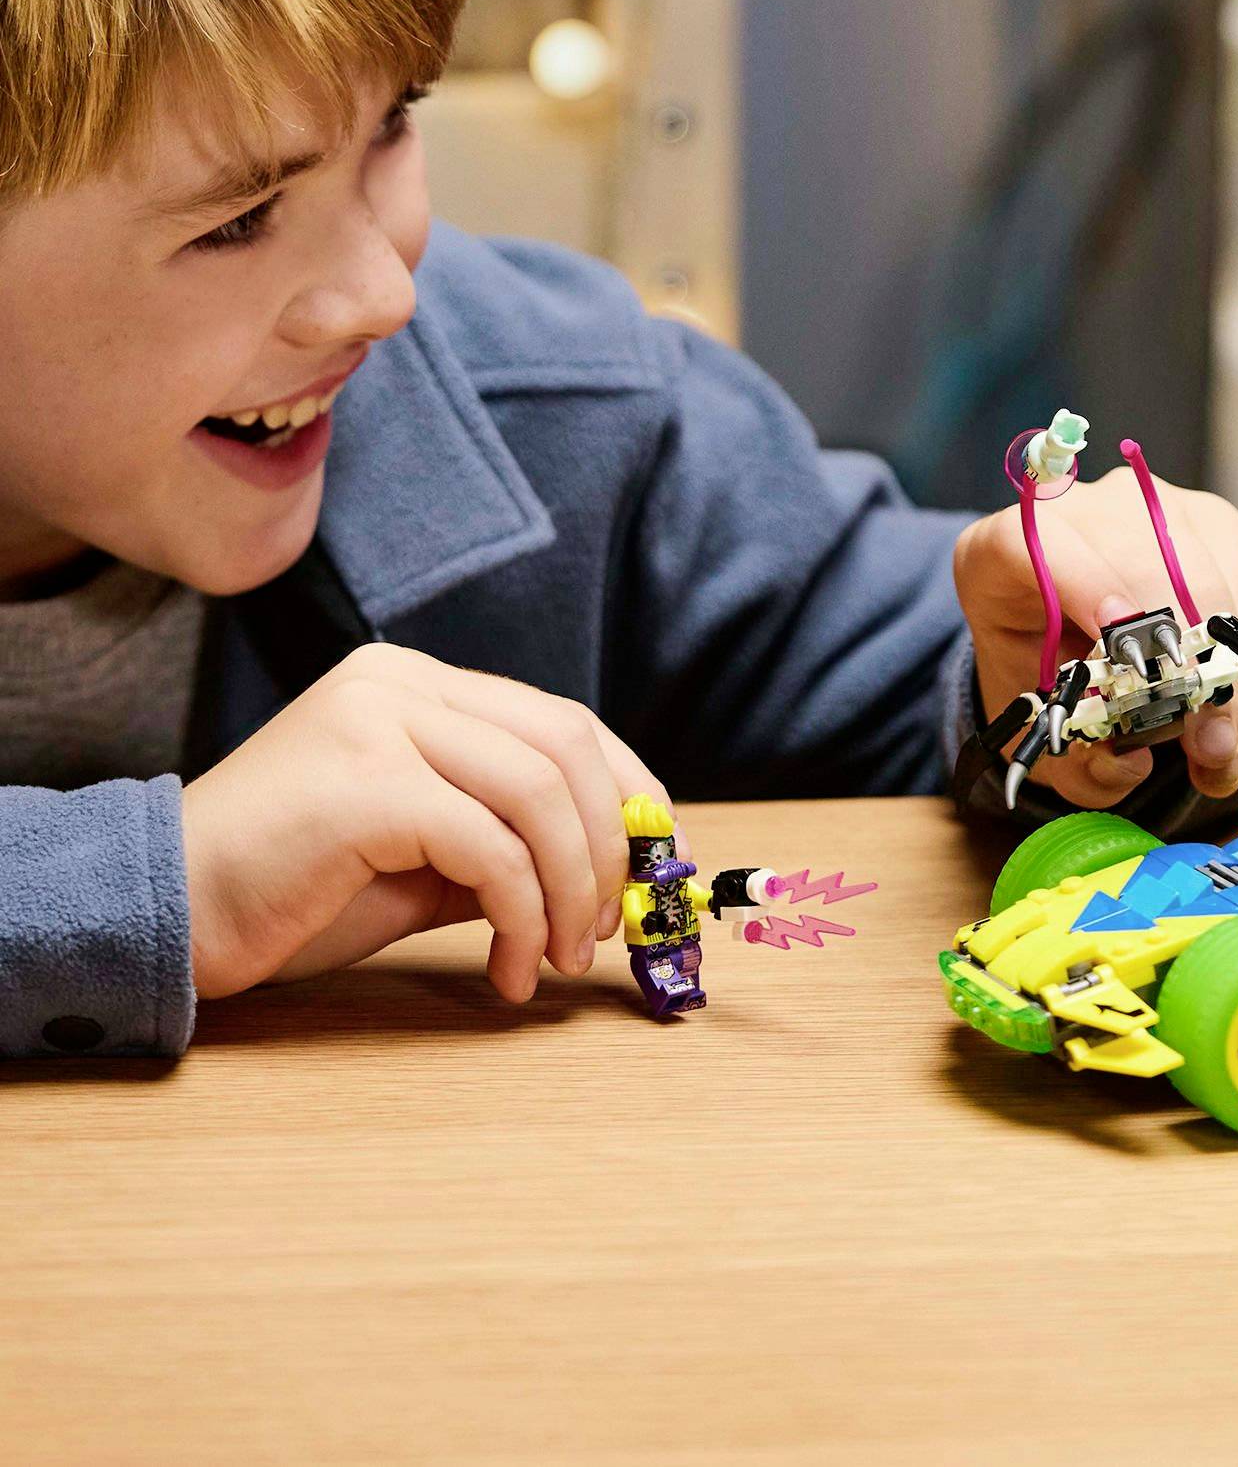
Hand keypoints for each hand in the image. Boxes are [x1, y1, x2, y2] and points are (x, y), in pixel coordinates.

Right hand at [182, 644, 664, 1003]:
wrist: (164, 914)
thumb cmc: (291, 892)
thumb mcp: (421, 855)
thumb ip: (503, 840)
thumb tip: (611, 871)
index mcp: (417, 684)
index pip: (562, 722)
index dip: (625, 791)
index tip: (655, 862)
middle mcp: (402, 684)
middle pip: (566, 747)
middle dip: (610, 842)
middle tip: (612, 924)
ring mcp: (381, 724)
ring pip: (539, 795)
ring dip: (572, 889)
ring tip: (559, 957)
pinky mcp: (367, 785)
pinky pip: (491, 850)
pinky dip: (523, 916)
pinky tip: (508, 970)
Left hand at [956, 472, 1237, 808]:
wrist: (1075, 640)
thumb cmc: (1050, 680)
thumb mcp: (1043, 732)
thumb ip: (1072, 760)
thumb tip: (1130, 764)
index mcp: (1002, 552)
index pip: (1036, 544)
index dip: (1083, 583)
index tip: (1120, 638)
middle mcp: (1076, 512)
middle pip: (1137, 555)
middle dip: (1176, 651)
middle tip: (1199, 738)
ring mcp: (1149, 505)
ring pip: (1200, 572)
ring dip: (1220, 664)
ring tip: (1219, 745)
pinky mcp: (1209, 520)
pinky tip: (1232, 702)